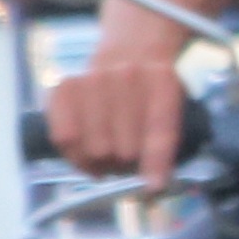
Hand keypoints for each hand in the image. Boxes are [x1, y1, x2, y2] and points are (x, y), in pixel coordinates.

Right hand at [48, 50, 194, 188]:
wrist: (130, 50)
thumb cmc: (153, 93)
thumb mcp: (174, 107)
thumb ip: (166, 145)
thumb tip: (151, 188)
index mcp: (163, 81)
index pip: (160, 129)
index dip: (155, 163)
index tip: (153, 188)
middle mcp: (128, 76)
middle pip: (125, 150)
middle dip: (126, 165)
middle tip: (126, 159)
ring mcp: (94, 79)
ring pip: (95, 149)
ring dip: (100, 163)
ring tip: (107, 153)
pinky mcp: (64, 87)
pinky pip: (64, 139)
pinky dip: (75, 154)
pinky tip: (85, 150)